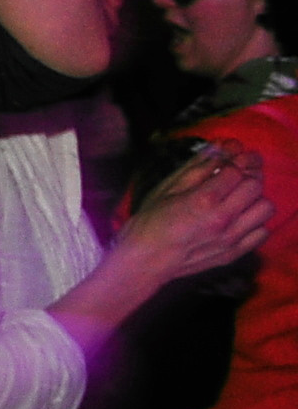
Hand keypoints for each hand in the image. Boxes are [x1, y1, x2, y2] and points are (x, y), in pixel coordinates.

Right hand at [124, 145, 272, 278]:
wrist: (144, 261)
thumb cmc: (150, 222)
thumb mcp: (167, 188)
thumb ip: (197, 166)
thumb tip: (222, 147)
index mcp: (203, 199)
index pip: (236, 170)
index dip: (230, 164)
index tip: (222, 168)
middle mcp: (222, 218)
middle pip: (256, 185)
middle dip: (245, 178)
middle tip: (232, 182)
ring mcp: (231, 238)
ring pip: (265, 208)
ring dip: (254, 200)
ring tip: (237, 202)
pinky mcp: (234, 253)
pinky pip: (262, 231)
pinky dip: (255, 223)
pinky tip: (238, 220)